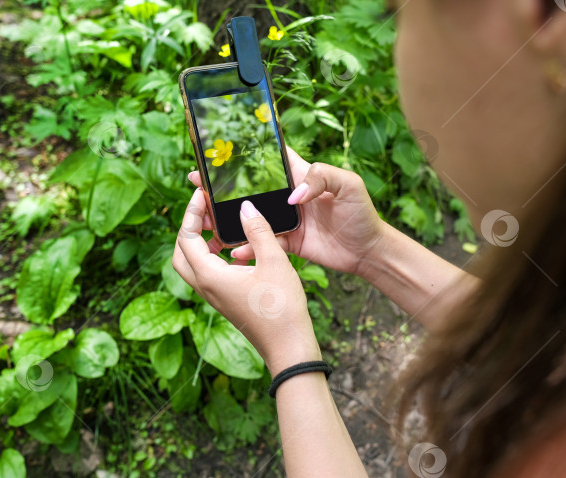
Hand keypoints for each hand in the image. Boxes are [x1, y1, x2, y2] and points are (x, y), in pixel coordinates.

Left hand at [172, 188, 320, 376]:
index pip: (187, 236)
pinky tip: (238, 249)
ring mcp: (214, 297)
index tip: (202, 195)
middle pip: (181, 252)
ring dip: (201, 243)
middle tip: (206, 210)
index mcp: (210, 276)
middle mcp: (206, 287)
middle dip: (190, 228)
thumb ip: (258, 230)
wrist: (288, 346)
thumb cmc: (282, 307)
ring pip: (194, 265)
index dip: (192, 212)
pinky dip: (215, 257)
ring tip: (222, 226)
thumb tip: (245, 207)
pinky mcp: (225, 301)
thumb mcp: (273, 261)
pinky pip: (209, 274)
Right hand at [187, 147, 385, 276]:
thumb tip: (293, 195)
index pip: (270, 157)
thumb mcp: (349, 185)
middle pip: (251, 188)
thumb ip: (321, 177)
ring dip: (229, 218)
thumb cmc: (362, 213)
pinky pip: (261, 244)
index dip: (245, 152)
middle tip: (198, 183)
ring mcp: (285, 220)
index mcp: (301, 175)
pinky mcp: (287, 243)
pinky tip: (234, 252)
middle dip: (224, 186)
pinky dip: (247, 248)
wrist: (368, 251)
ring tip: (205, 220)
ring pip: (251, 217)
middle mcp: (288, 196)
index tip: (218, 150)